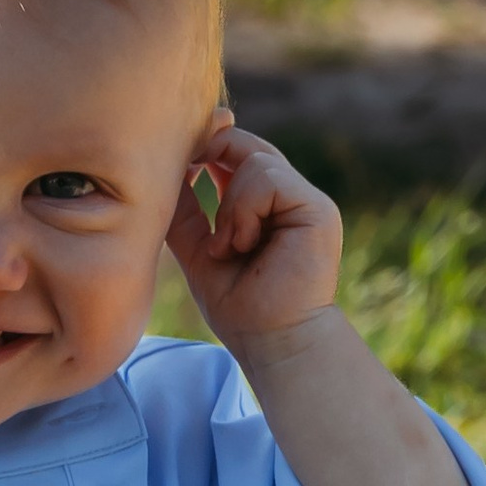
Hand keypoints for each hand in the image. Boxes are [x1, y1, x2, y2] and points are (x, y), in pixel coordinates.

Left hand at [163, 118, 343, 357]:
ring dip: (230, 205)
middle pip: (250, 147)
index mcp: (268, 206)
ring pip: (256, 161)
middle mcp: (292, 199)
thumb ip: (187, 210)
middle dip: (214, 153)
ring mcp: (308, 202)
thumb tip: (167, 169)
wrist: (270, 343)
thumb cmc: (239, 307)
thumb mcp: (199, 250)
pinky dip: (244, 210)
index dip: (212, 142)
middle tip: (190, 174)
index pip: (240, 154)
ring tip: (229, 247)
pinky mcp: (318, 210)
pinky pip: (269, 179)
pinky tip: (244, 244)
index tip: (185, 157)